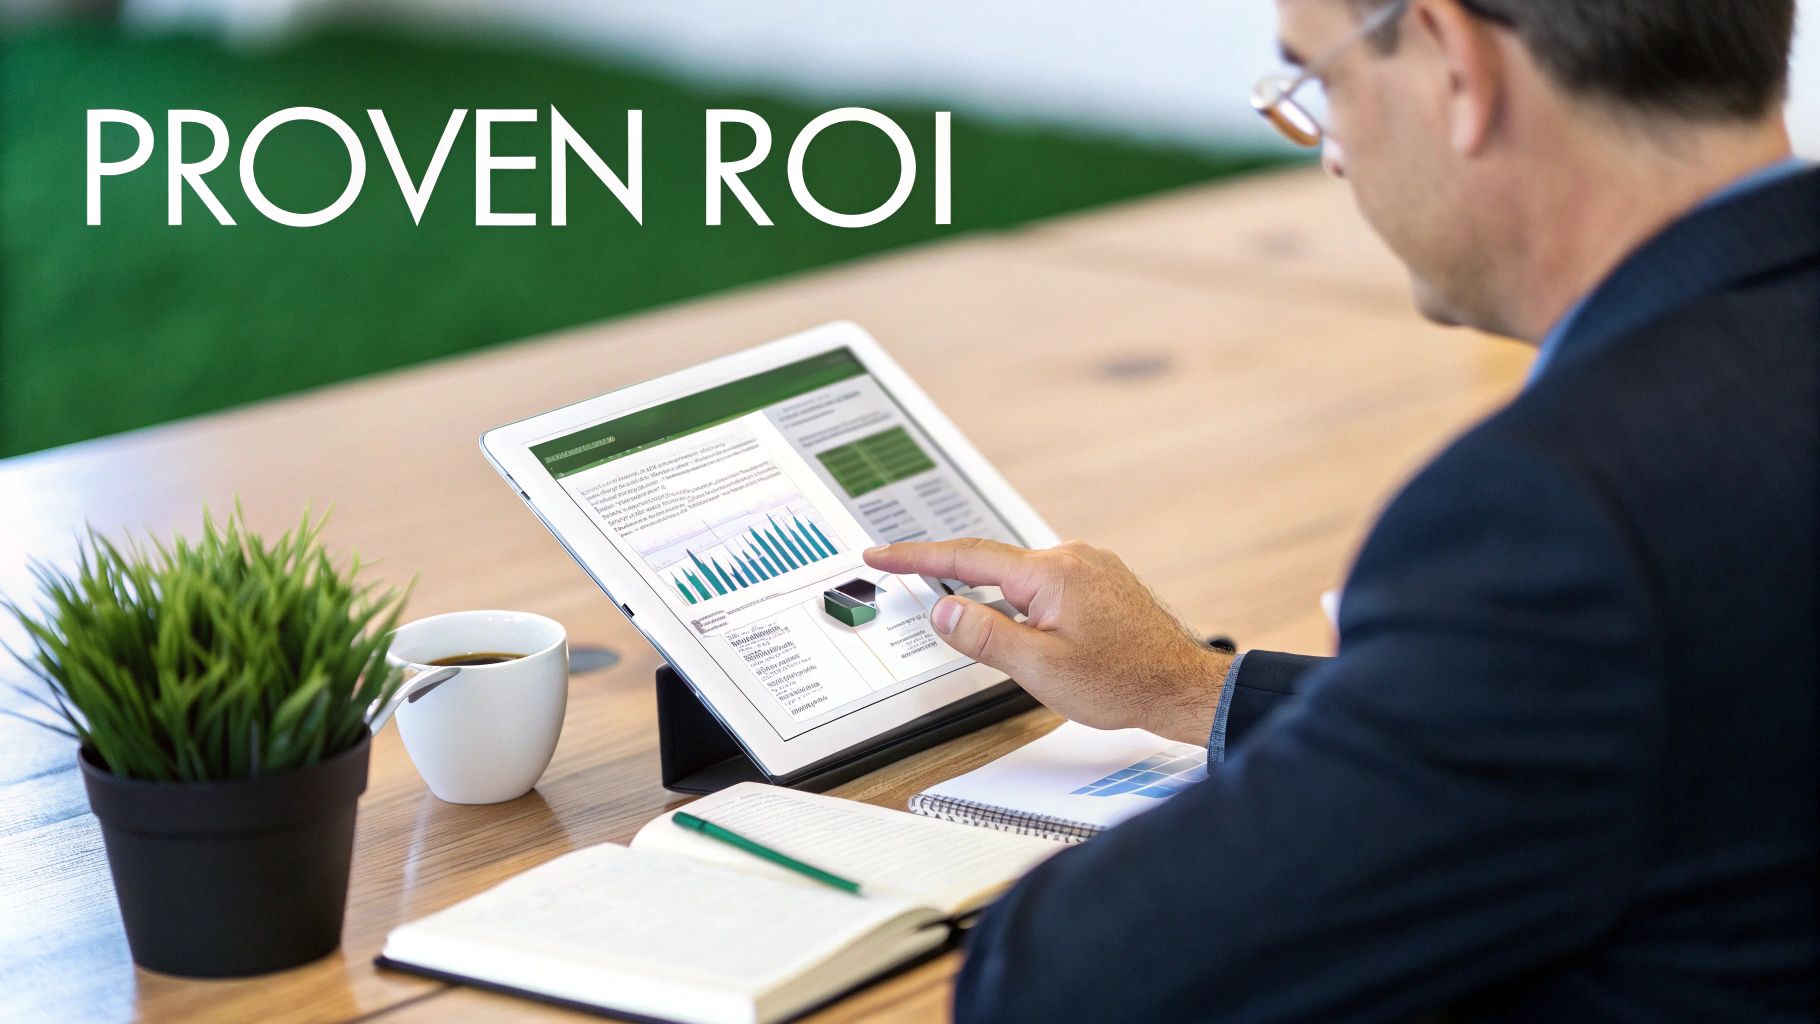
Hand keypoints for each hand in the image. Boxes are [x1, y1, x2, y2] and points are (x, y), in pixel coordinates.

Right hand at [863, 539, 1232, 743]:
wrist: (1182, 686)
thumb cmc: (1124, 681)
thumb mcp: (1041, 668)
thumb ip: (986, 636)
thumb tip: (943, 610)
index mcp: (1051, 572)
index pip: (968, 556)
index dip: (916, 556)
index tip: (881, 553)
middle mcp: (1072, 557)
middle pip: (992, 562)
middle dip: (950, 572)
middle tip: (906, 577)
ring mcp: (1090, 565)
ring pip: (1021, 575)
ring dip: (993, 594)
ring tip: (977, 623)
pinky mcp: (1101, 580)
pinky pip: (1045, 581)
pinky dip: (1021, 598)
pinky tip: (1024, 626)